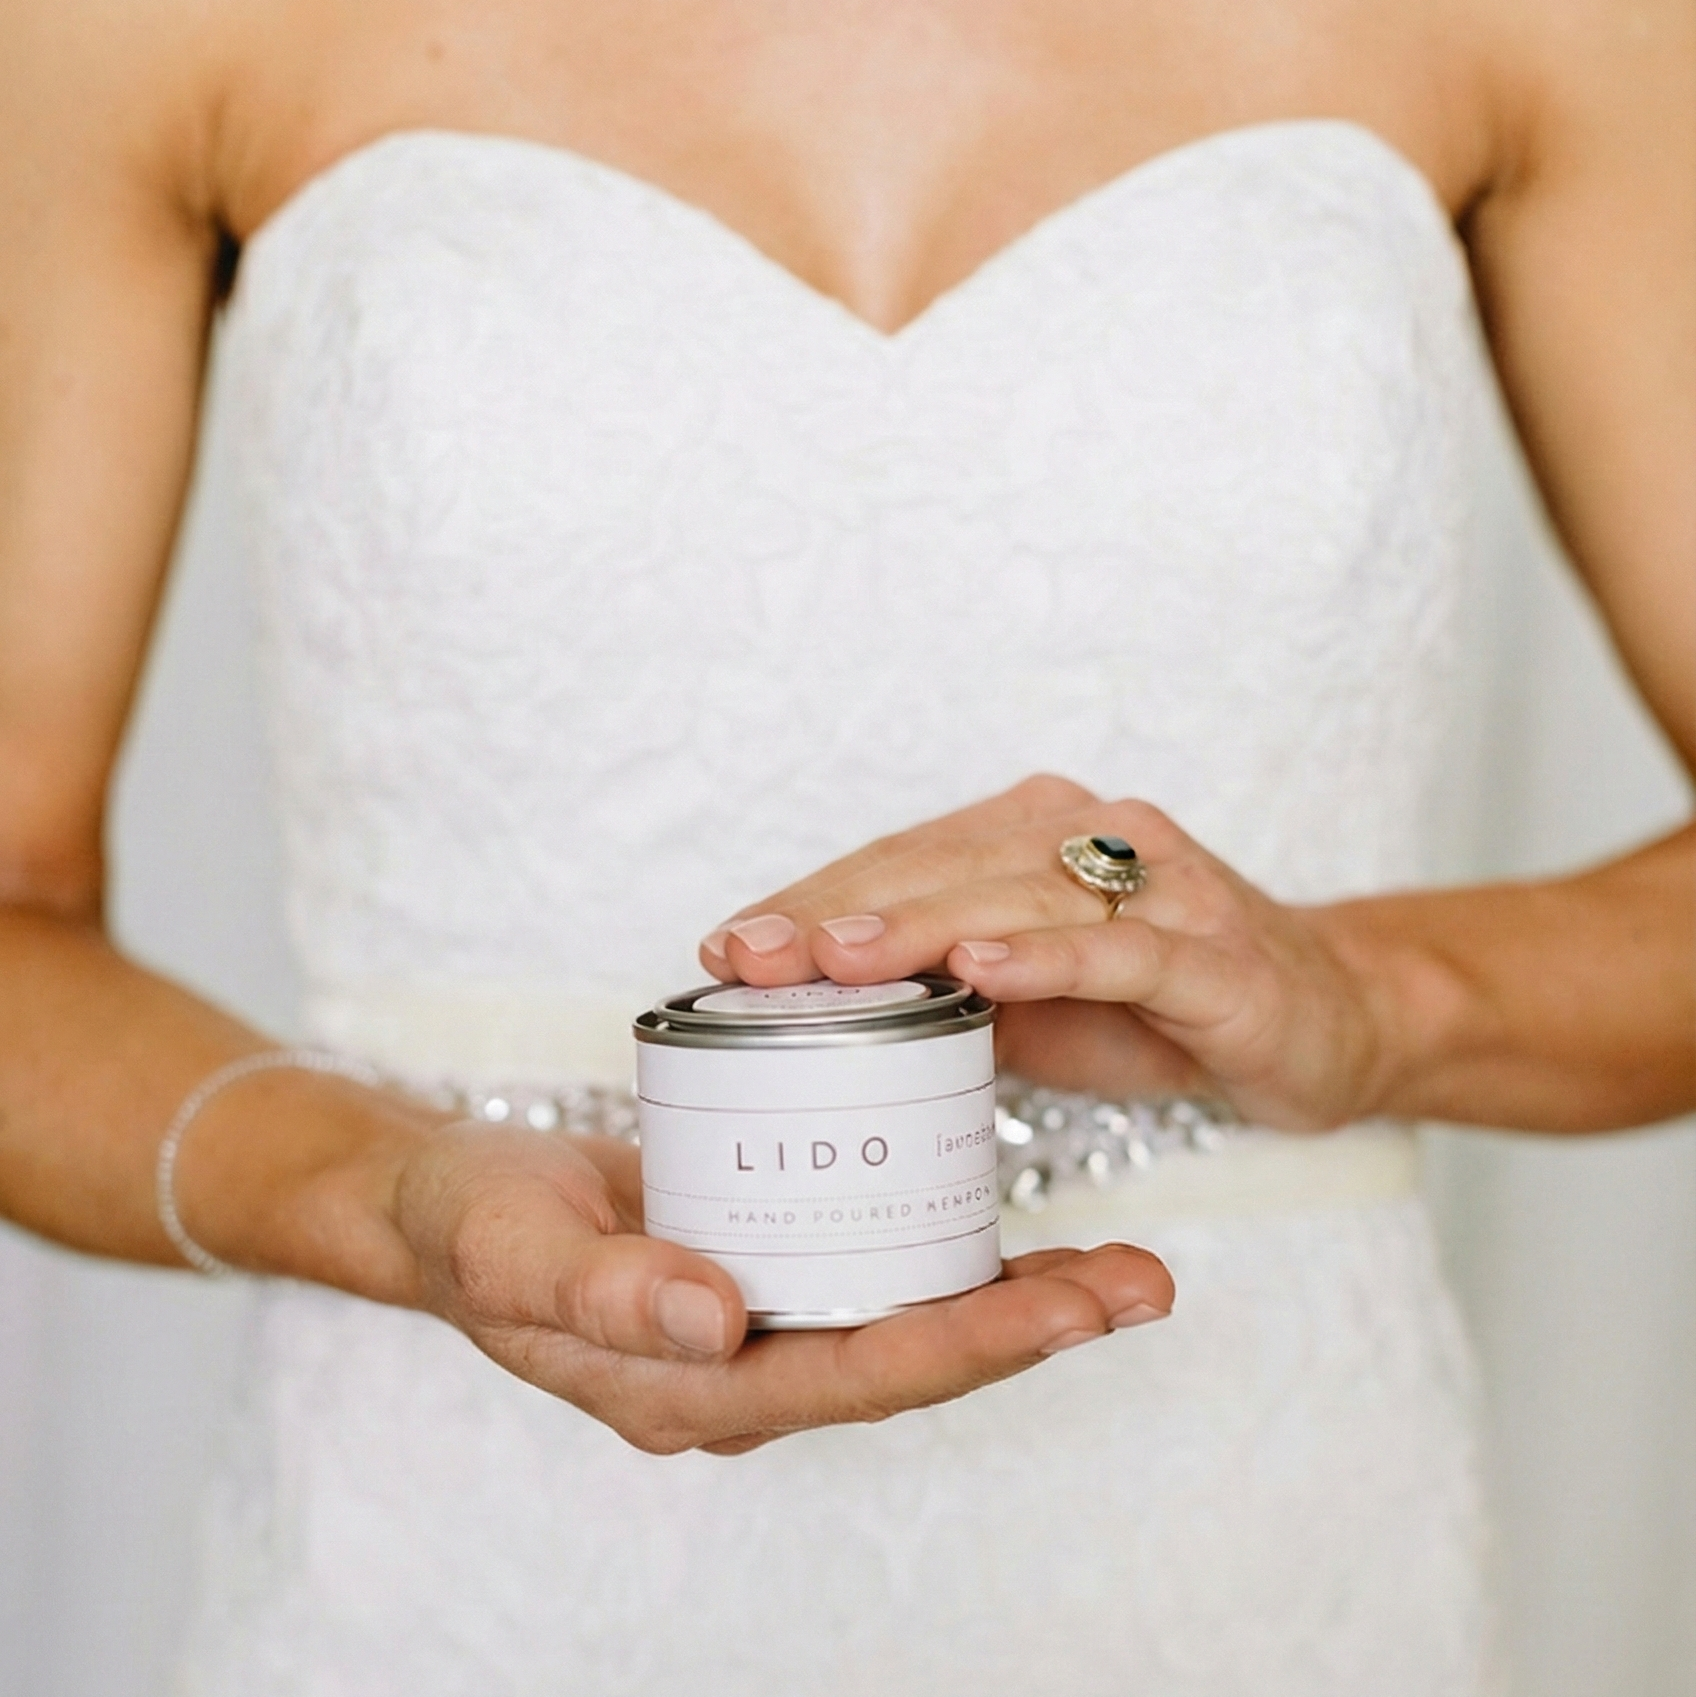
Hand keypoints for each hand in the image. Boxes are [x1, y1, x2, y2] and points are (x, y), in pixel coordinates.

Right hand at [391, 1121, 1172, 1454]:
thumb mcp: (514, 1248)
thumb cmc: (469, 1227)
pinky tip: (1018, 1234)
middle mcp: (739, 1375)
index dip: (967, 1344)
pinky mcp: (763, 1276)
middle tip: (1141, 1285)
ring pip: (907, 1325)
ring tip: (1123, 1272)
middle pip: (911, 1362)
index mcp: (687, 1390)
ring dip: (1017, 1302)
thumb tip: (718, 1319)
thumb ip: (607, 1289)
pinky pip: (875, 1280)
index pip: (855, 1375)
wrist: (442, 1205)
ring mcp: (755, 1333)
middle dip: (1030, 1329)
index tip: (1070, 1308)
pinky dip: (954, 1261)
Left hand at [699, 775, 1391, 1131]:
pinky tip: (980, 970)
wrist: (1326, 1014)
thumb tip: (808, 1020)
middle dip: (837, 913)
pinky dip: (1049, 957)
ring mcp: (1158, 885)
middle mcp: (1089, 836)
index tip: (726, 949)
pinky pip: (1121, 947)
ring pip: (1016, 894)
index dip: (811, 902)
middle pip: (940, 866)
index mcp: (1029, 839)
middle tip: (749, 955)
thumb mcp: (1027, 1002)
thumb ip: (938, 989)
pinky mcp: (1215, 950)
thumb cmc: (1155, 1005)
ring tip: (833, 956)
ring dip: (918, 924)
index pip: (899, 863)